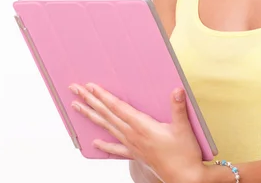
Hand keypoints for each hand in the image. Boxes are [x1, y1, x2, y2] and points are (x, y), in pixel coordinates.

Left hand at [69, 82, 207, 182]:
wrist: (184, 178)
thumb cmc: (184, 154)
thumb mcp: (183, 128)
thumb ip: (178, 108)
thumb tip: (177, 90)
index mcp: (142, 126)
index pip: (117, 107)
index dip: (103, 96)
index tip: (91, 86)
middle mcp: (132, 135)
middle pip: (106, 114)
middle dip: (90, 101)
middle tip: (75, 90)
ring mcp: (132, 146)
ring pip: (106, 127)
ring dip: (91, 116)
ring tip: (77, 107)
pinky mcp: (135, 154)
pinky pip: (115, 149)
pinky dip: (104, 145)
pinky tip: (93, 143)